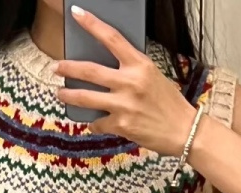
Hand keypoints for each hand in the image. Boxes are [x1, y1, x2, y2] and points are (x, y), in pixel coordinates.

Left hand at [53, 5, 197, 153]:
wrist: (184, 130)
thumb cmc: (169, 103)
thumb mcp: (153, 76)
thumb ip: (131, 70)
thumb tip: (107, 69)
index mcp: (140, 64)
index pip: (111, 38)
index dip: (92, 24)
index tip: (76, 14)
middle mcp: (130, 82)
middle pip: (90, 70)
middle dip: (68, 67)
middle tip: (57, 66)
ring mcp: (124, 105)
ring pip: (86, 98)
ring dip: (69, 95)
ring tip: (61, 93)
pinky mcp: (121, 125)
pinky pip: (98, 123)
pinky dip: (94, 123)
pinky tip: (94, 123)